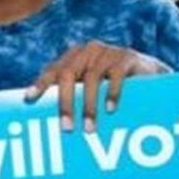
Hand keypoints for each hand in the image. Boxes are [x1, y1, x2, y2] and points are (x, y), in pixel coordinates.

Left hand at [24, 41, 168, 131]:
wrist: (148, 72)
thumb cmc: (111, 83)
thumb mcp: (89, 87)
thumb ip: (72, 94)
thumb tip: (46, 120)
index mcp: (73, 57)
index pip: (53, 70)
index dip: (41, 83)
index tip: (29, 98)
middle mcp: (87, 51)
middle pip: (68, 75)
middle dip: (65, 103)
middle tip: (66, 127)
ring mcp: (107, 52)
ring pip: (91, 79)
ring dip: (89, 106)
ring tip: (89, 127)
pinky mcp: (127, 57)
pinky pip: (115, 76)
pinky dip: (111, 93)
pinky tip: (109, 109)